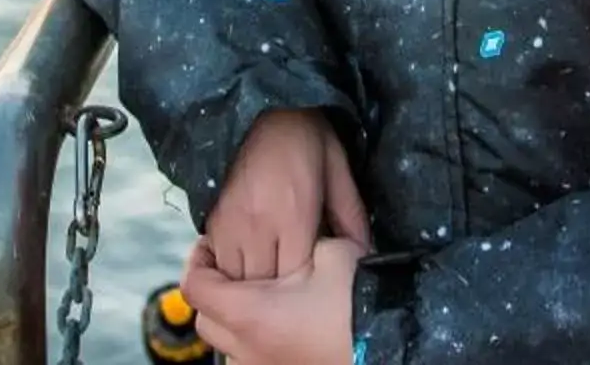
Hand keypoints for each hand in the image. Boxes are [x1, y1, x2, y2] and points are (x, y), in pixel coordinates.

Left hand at [183, 234, 363, 364]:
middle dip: (213, 292)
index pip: (195, 288)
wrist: (394, 340)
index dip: (197, 261)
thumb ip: (299, 241)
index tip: (211, 245)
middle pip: (205, 321)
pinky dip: (251, 342)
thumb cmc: (358, 297)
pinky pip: (250, 360)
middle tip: (233, 269)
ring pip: (227, 346)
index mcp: (250, 315)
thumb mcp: (330, 250)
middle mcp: (248, 351)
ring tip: (255, 298)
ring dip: (231, 321)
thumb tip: (290, 237)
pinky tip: (275, 324)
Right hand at [203, 109, 369, 281]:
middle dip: (275, 295)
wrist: (256, 103)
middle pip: (260, 287)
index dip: (304, 288)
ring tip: (267, 280)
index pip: (294, 279)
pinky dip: (228, 267)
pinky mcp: (209, 217)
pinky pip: (215, 259)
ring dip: (248, 284)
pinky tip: (246, 260)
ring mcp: (227, 223)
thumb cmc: (304, 136)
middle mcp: (256, 226)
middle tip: (289, 290)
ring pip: (232, 279)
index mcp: (293, 216)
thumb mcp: (337, 170)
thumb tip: (365, 252)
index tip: (313, 284)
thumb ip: (351, 216)